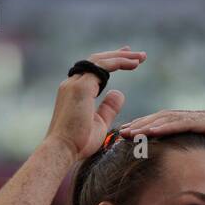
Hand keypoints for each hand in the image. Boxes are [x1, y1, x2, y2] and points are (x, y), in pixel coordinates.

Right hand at [45, 47, 146, 162]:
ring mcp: (75, 83)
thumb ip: (108, 107)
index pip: (93, 69)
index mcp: (74, 90)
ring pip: (100, 60)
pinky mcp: (81, 87)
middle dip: (118, 55)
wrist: (63, 150)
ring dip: (122, 56)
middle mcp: (72, 82)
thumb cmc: (78, 142)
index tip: (127, 59)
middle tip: (138, 55)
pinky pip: (102, 67)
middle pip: (97, 60)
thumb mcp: (99, 123)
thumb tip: (119, 92)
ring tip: (141, 57)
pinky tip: (133, 64)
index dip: (111, 62)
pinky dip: (118, 62)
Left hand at [119, 109, 204, 174]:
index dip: (147, 131)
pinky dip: (166, 127)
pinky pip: (184, 123)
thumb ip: (202, 168)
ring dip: (148, 125)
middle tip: (121, 134)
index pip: (166, 126)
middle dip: (141, 125)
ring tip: (130, 132)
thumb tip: (191, 186)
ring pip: (169, 119)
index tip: (130, 140)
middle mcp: (198, 118)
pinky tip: (151, 132)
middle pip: (162, 119)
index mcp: (197, 126)